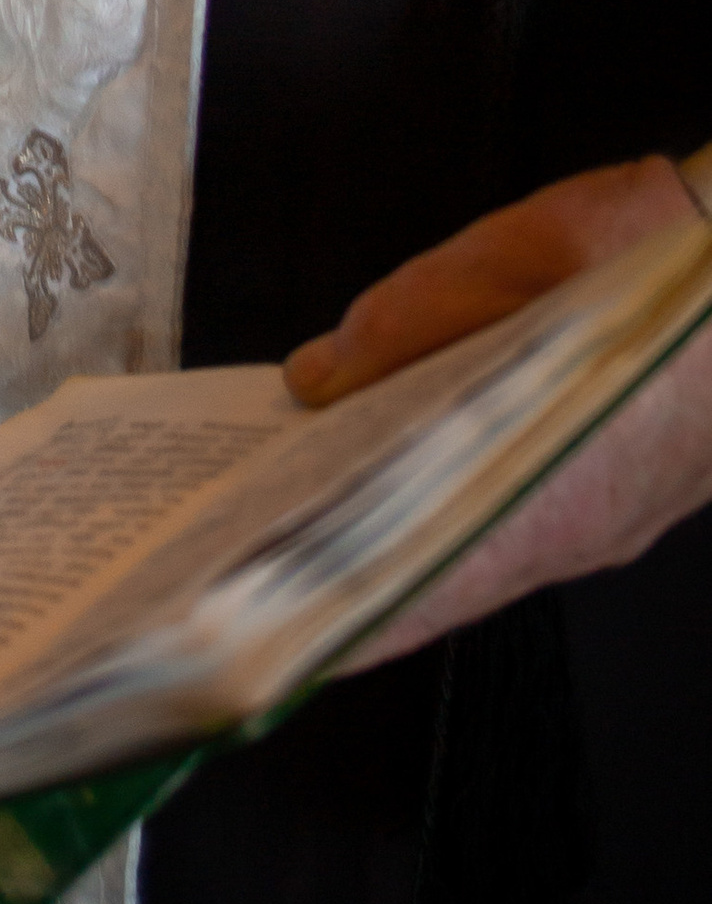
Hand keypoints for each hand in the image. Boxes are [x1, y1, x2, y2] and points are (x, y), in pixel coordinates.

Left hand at [285, 156, 711, 667]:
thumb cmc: (656, 260)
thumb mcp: (497, 266)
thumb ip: (394, 333)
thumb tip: (317, 379)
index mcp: (545, 497)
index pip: (408, 590)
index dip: (325, 615)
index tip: (246, 643)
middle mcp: (579, 532)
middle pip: (435, 577)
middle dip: (341, 575)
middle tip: (248, 568)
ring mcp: (610, 520)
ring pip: (478, 548)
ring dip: (396, 539)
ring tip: (298, 511)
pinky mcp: (628, 493)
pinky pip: (523, 514)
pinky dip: (457, 506)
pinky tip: (403, 470)